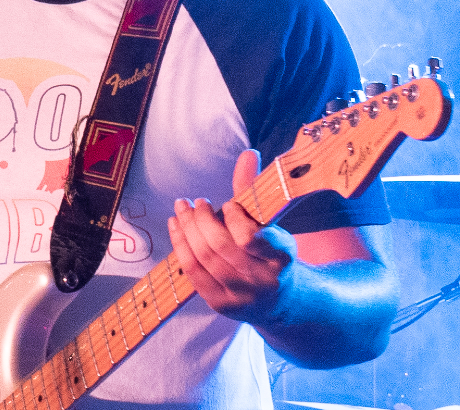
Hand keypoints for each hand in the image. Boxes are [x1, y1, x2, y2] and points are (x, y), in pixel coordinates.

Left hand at [170, 149, 298, 323]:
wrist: (281, 300)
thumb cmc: (274, 253)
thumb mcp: (273, 224)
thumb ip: (256, 191)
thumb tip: (248, 154)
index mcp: (280, 258)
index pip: (251, 238)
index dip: (234, 217)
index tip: (228, 204)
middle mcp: (261, 281)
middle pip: (220, 247)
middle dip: (201, 219)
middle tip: (196, 202)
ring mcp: (239, 296)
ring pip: (203, 258)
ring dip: (187, 229)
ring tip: (182, 210)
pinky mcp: (220, 304)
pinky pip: (192, 272)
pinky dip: (180, 246)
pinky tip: (177, 228)